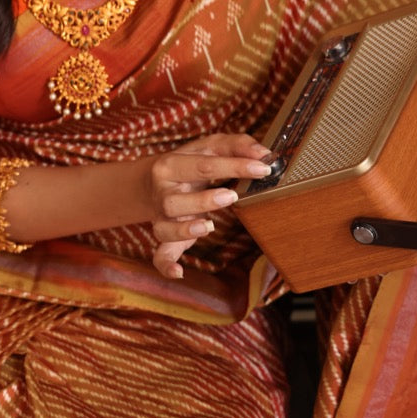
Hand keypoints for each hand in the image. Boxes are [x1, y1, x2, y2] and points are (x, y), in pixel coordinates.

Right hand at [147, 133, 271, 278]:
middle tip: (230, 196)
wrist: (153, 180)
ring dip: (185, 230)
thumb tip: (264, 154)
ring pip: (165, 228)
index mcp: (171, 165)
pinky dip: (166, 266)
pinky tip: (180, 273)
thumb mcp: (210, 147)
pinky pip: (159, 255)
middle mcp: (162, 193)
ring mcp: (161, 217)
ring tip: (209, 226)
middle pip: (174, 200)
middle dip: (203, 200)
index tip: (262, 169)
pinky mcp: (165, 237)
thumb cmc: (191, 162)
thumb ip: (238, 145)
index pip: (203, 165)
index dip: (235, 166)